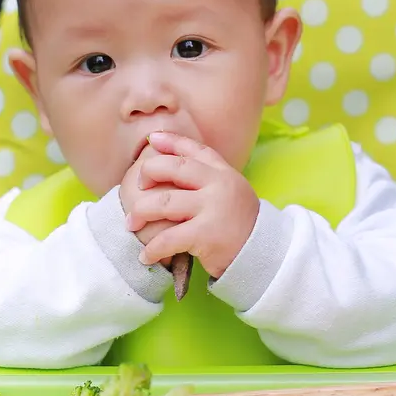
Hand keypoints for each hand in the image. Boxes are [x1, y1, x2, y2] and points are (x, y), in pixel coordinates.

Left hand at [125, 132, 259, 279]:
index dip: (171, 141)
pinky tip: (146, 255)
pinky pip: (168, 238)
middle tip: (136, 190)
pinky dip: (152, 248)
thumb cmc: (239, 224)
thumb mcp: (230, 191)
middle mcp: (219, 184)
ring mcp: (213, 208)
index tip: (151, 139)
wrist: (264, 256)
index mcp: (223, 173)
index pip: (195, 149)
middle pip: (174, 168)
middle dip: (148, 174)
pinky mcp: (206, 234)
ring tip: (131, 224)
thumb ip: (208, 176)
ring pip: (164, 202)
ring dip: (141, 213)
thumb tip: (173, 159)